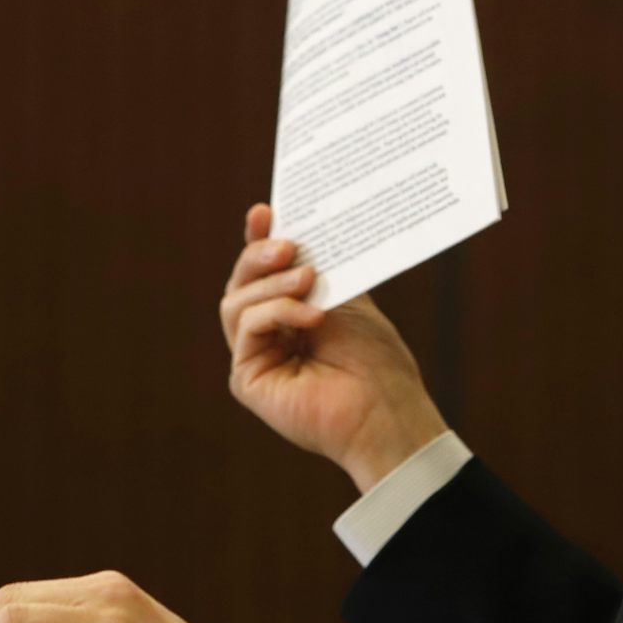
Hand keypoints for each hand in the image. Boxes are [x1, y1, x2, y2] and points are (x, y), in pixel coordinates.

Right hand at [220, 203, 448, 493]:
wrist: (387, 412)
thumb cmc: (377, 361)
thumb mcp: (347, 299)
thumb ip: (318, 268)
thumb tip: (293, 230)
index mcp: (293, 314)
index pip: (265, 272)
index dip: (258, 239)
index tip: (265, 211)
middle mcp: (269, 335)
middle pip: (242, 282)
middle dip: (258, 255)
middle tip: (285, 242)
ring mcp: (255, 356)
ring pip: (236, 301)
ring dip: (271, 283)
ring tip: (307, 276)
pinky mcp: (247, 378)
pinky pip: (248, 326)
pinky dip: (278, 311)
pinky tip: (312, 314)